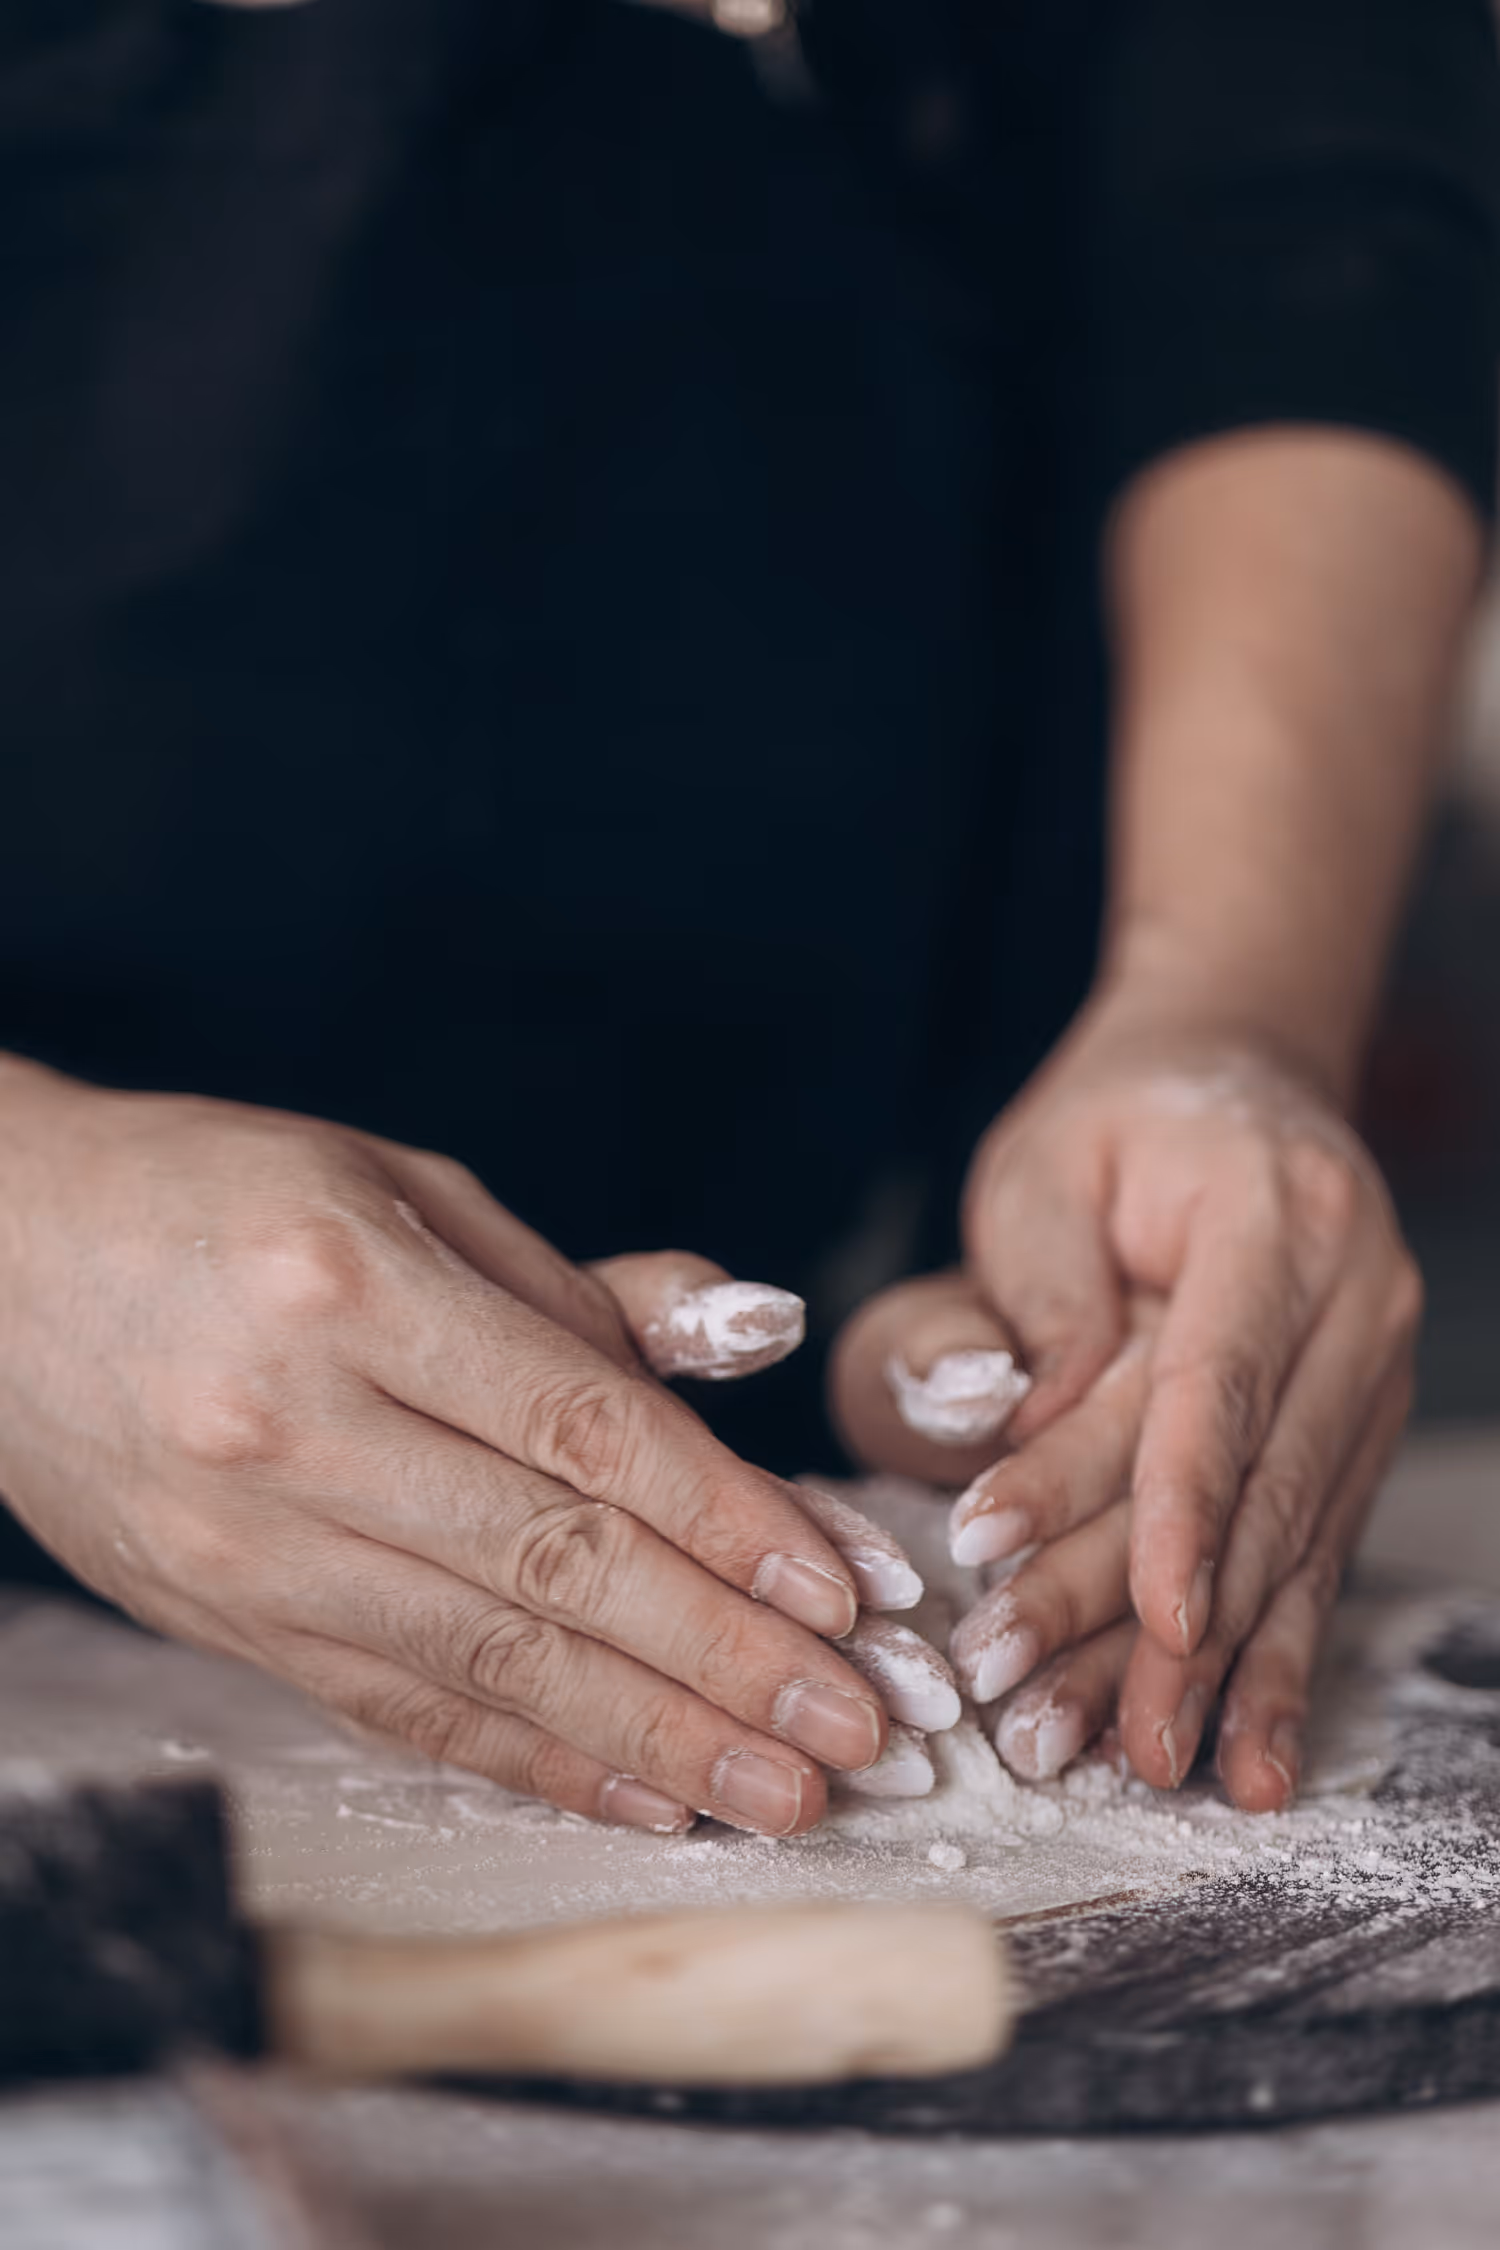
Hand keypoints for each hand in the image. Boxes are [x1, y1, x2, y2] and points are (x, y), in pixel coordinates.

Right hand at [0, 1057, 936, 1836]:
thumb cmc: (218, 1198)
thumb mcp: (398, 1186)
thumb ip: (574, 1286)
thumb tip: (750, 1330)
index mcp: (352, 1290)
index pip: (583, 1432)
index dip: (729, 1521)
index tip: (844, 1589)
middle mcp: (296, 1429)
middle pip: (555, 1566)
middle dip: (725, 1659)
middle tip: (861, 1727)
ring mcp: (252, 1544)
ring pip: (489, 1662)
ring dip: (653, 1741)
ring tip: (785, 1792)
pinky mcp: (228, 1619)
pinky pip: (402, 1708)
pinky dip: (530, 1760)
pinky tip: (638, 1798)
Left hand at [830, 983, 1420, 1809]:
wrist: (1237, 1074)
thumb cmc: (1118, 1122)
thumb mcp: (1046, 1166)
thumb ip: (1043, 1290)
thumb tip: (1035, 1425)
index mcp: (1276, 1214)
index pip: (1220, 1380)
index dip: (1182, 1504)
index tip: (1150, 1618)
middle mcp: (1357, 1299)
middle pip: (1252, 1483)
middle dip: (1155, 1618)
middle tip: (1056, 1719)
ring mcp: (1377, 1368)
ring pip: (1289, 1540)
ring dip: (1214, 1666)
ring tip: (1146, 1763)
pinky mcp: (1360, 1427)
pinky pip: (1316, 1551)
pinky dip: (1275, 1656)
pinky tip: (1250, 1754)